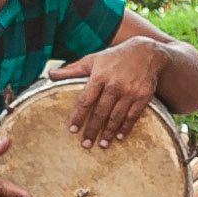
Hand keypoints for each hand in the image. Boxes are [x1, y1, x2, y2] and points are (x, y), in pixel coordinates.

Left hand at [50, 37, 171, 147]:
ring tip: (101, 144)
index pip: (86, 100)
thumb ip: (72, 70)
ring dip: (108, 132)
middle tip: (85, 144)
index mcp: (99, 76)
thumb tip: (50, 75)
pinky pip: (132, 116)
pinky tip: (119, 136)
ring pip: (116, 116)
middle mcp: (114, 84)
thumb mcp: (93, 59)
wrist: (146, 52)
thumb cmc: (114, 57)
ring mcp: (130, 91)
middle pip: (100, 111)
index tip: (72, 130)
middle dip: (92, 129)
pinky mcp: (143, 96)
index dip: (78, 116)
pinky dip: (125, 127)